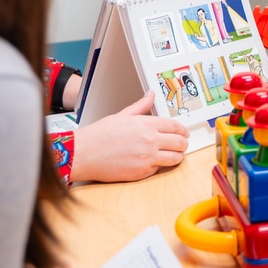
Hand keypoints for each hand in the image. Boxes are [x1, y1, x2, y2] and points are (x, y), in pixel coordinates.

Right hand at [69, 90, 189, 182]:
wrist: (84, 153)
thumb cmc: (99, 135)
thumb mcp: (122, 115)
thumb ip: (141, 106)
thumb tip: (151, 94)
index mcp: (147, 124)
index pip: (176, 126)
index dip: (183, 130)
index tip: (183, 133)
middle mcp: (150, 140)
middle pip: (180, 143)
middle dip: (183, 144)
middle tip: (180, 144)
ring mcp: (147, 158)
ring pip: (176, 159)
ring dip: (176, 157)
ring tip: (171, 155)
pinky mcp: (142, 172)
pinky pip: (159, 170)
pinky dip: (158, 166)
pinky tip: (152, 162)